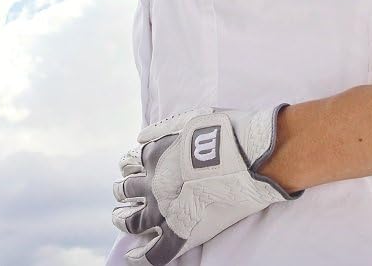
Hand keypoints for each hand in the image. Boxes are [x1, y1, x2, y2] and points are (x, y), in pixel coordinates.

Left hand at [111, 104, 302, 264]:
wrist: (250, 155)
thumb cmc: (227, 133)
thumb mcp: (192, 119)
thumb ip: (164, 128)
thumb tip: (140, 136)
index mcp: (156, 156)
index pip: (130, 162)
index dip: (129, 166)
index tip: (132, 168)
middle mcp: (154, 184)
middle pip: (126, 190)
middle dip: (123, 191)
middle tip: (123, 194)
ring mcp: (165, 211)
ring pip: (132, 221)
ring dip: (123, 219)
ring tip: (122, 218)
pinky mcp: (182, 232)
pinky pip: (153, 252)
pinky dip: (139, 256)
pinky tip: (133, 256)